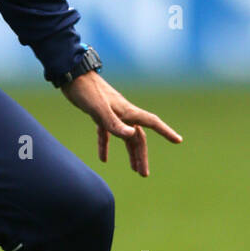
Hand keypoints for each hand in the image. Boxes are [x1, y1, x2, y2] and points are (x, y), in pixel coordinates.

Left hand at [61, 71, 181, 176]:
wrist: (71, 76)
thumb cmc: (86, 91)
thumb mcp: (99, 110)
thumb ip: (115, 124)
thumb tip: (132, 136)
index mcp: (127, 111)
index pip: (152, 123)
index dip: (166, 132)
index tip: (178, 140)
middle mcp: (123, 113)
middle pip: (138, 137)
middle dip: (142, 156)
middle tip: (143, 174)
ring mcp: (112, 114)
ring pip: (126, 137)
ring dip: (130, 153)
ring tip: (133, 170)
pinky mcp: (99, 115)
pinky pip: (107, 134)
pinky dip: (106, 146)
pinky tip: (103, 159)